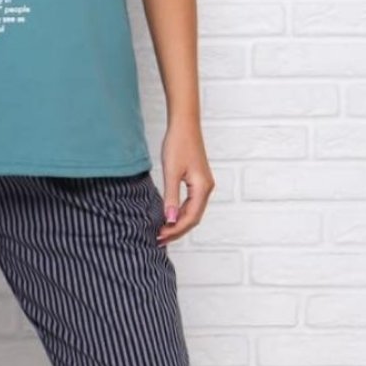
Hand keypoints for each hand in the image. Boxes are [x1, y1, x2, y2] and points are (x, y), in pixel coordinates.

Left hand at [156, 122, 214, 244]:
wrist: (184, 125)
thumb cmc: (178, 144)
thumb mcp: (171, 173)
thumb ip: (170, 197)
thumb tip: (170, 219)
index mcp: (202, 188)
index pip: (190, 218)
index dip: (175, 230)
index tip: (159, 237)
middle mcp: (207, 188)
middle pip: (194, 218)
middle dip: (177, 230)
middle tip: (158, 239)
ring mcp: (204, 185)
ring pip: (193, 212)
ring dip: (178, 223)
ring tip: (161, 231)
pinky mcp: (198, 181)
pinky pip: (191, 203)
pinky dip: (180, 213)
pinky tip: (168, 216)